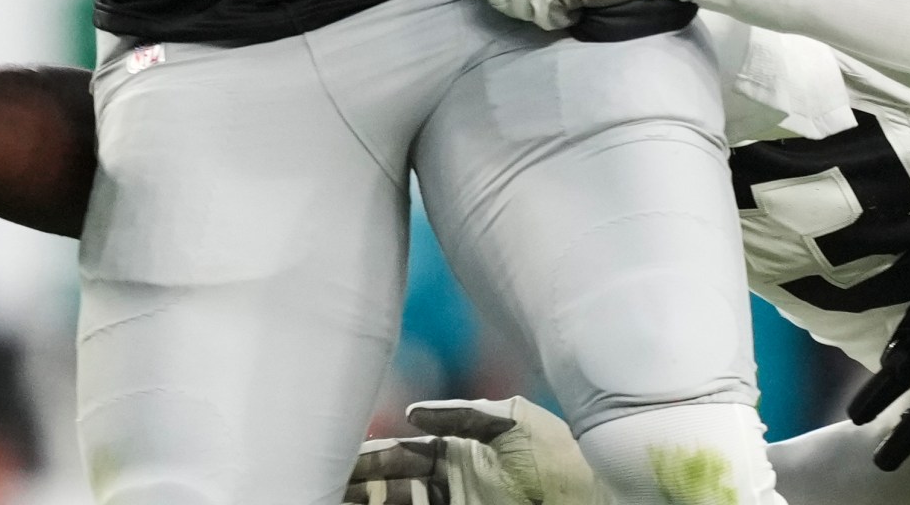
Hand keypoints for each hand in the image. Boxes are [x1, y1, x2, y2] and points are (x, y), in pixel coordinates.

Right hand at [346, 398, 606, 504]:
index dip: (369, 459)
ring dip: (365, 501)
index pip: (401, 455)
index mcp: (460, 450)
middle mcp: (450, 483)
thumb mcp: (514, 420)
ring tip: (330, 498)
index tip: (336, 459)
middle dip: (356, 485)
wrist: (586, 498)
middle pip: (389, 486)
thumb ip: (462, 413)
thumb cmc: (558, 457)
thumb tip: (411, 415)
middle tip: (322, 484)